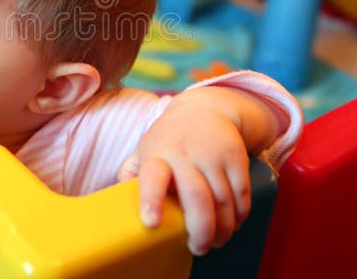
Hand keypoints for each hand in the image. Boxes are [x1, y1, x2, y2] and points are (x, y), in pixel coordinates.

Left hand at [118, 88, 255, 255]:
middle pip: (196, 195)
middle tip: (198, 248)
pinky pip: (241, 193)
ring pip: (222, 199)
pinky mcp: (235, 156)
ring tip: (216, 241)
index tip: (151, 223)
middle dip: (200, 229)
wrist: (205, 109)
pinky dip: (239, 215)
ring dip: (223, 227)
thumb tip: (116, 205)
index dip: (151, 200)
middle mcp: (184, 153)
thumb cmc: (169, 139)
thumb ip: (130, 175)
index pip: (152, 176)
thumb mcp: (144, 150)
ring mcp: (212, 154)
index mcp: (157, 154)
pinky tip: (232, 224)